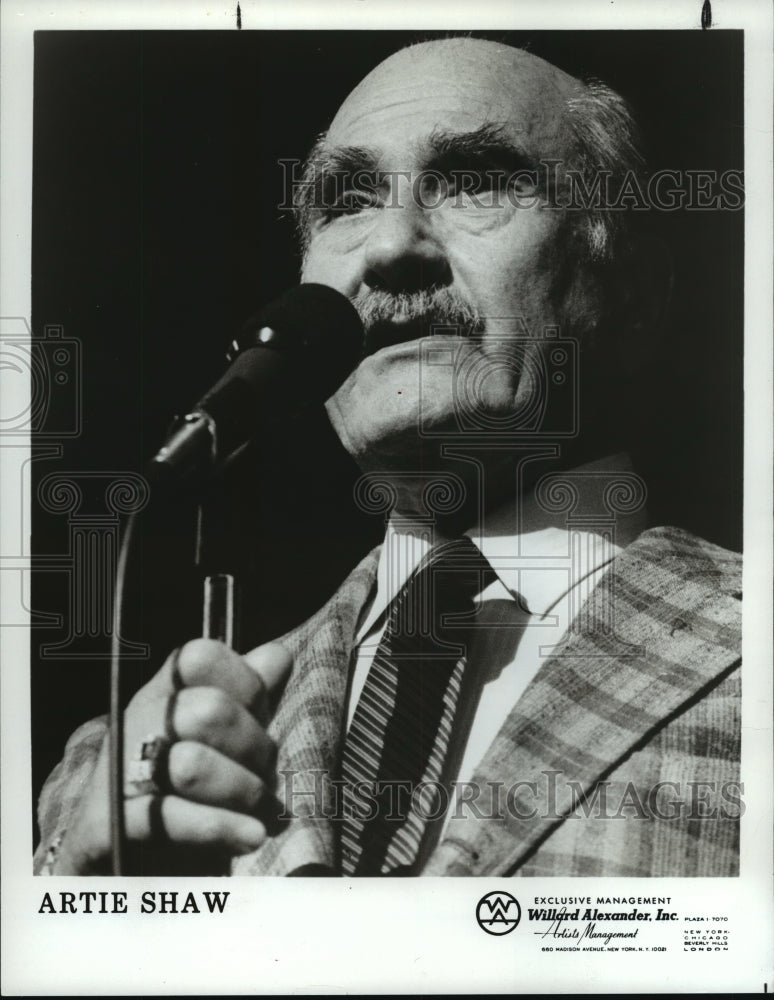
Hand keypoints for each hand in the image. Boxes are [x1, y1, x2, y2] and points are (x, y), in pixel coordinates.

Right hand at [54, 638, 291, 873]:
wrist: (129, 869)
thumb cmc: (191, 795)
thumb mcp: (226, 742)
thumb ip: (251, 699)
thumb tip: (277, 656)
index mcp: (163, 694)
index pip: (201, 655)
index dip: (247, 684)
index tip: (263, 717)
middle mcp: (136, 724)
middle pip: (208, 711)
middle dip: (256, 749)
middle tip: (268, 777)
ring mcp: (119, 774)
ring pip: (191, 765)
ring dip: (244, 793)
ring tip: (261, 813)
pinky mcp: (111, 827)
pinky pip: (169, 820)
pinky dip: (221, 828)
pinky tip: (252, 836)